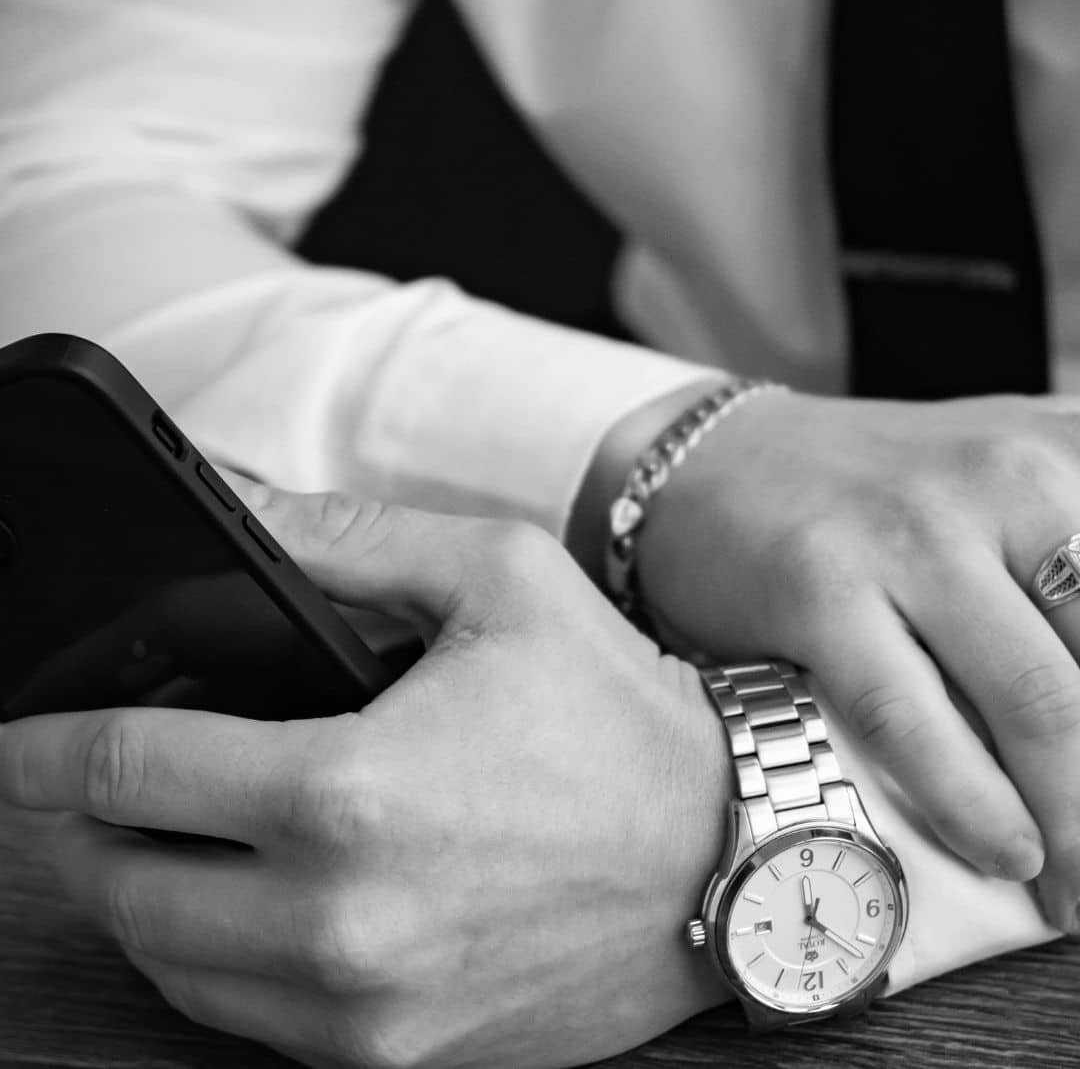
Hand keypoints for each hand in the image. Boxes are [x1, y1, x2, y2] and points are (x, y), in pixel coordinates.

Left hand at [0, 485, 730, 1068]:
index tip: (15, 739)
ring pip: (171, 966)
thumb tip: (231, 505)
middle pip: (121, 885)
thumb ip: (345, 539)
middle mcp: (341, 923)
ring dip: (138, 895)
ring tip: (155, 833)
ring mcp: (366, 1011)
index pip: (129, 771)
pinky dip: (211, 961)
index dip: (46, 748)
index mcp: (351, 791)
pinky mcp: (399, 1058)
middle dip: (80, 824)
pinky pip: (247, 1024)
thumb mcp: (494, 576)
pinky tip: (237, 901)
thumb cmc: (620, 712)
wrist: (732, 851)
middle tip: (85, 777)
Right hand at [618, 388, 1079, 928]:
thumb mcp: (1012, 477)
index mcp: (1069, 451)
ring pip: (1037, 703)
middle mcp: (1004, 477)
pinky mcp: (819, 585)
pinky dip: (973, 802)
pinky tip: (1010, 853)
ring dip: (1079, 825)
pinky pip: (914, 719)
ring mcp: (909, 531)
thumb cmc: (879, 490)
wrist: (712, 459)